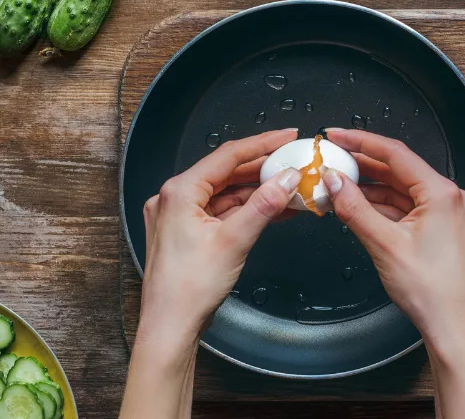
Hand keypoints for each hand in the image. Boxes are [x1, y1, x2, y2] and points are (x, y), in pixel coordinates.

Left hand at [139, 128, 300, 341]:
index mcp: (179, 191)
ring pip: (226, 193)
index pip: (228, 155)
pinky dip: (246, 209)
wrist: (171, 326)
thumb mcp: (234, 240)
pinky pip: (221, 211)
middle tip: (293, 162)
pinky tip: (273, 208)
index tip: (287, 137)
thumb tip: (286, 179)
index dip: (263, 144)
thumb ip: (264, 205)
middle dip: (263, 169)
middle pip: (227, 172)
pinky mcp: (186, 233)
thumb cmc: (187, 289)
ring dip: (257, 191)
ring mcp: (179, 216)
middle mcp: (174, 198)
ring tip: (291, 187)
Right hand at [324, 129, 464, 418]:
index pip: (396, 154)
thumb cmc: (431, 292)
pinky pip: (410, 206)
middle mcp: (452, 197)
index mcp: (443, 194)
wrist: (452, 327)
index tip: (337, 135)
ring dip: (372, 187)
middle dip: (364, 165)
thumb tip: (334, 181)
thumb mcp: (384, 245)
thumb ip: (354, 208)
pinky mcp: (445, 227)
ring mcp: (450, 213)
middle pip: (400, 170)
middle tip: (332, 157)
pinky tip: (360, 204)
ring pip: (404, 189)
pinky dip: (385, 205)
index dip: (362, 142)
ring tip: (339, 182)